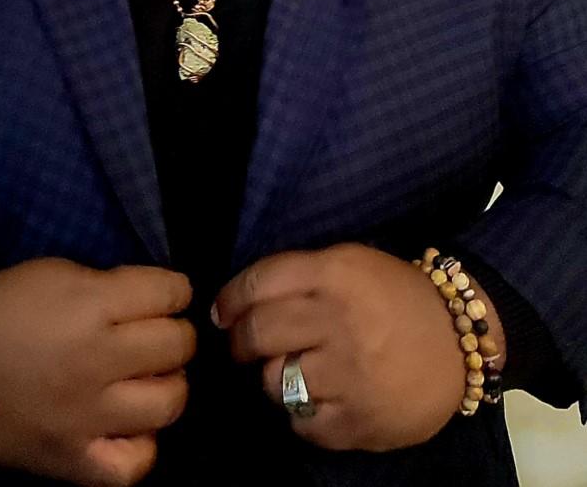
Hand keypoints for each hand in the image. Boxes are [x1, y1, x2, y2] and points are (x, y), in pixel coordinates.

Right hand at [0, 257, 194, 485]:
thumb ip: (111, 287)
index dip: (175, 289)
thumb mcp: (60, 274)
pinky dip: (142, 444)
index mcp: (93, 306)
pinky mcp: (74, 458)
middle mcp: (98, 359)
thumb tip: (154, 303)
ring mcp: (88, 414)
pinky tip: (130, 426)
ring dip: (168, 384)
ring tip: (149, 378)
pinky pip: (134, 463)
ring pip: (169, 402)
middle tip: (157, 335)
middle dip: (175, 332)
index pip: (171, 292)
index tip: (167, 295)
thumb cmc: (6, 308)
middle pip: (177, 344)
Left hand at [212, 243, 502, 451]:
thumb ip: (299, 275)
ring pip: (273, 381)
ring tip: (289, 370)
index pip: (259, 283)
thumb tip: (236, 301)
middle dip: (239, 340)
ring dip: (271, 376)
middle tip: (243, 344)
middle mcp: (339, 321)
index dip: (230, 298)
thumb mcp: (351, 263)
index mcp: (336, 274)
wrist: (462, 338)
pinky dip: (300, 414)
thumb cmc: (396, 295)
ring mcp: (350, 374)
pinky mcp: (360, 421)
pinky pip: (301, 423)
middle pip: (258, 332)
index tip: (222, 311)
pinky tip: (317, 398)